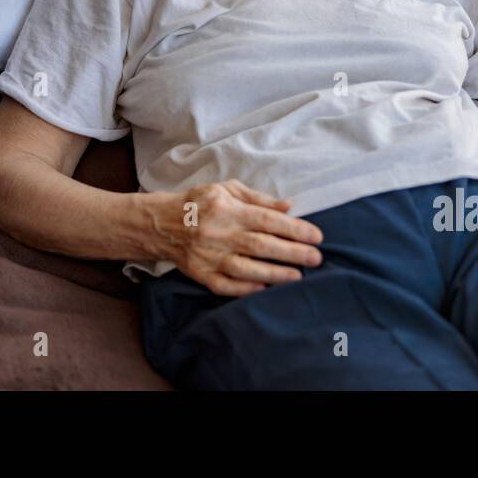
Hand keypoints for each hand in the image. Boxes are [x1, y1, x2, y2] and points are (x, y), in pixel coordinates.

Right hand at [155, 180, 323, 295]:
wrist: (160, 223)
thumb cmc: (199, 203)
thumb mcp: (227, 190)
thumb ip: (259, 199)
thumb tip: (289, 207)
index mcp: (227, 209)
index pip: (267, 220)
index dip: (294, 229)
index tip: (316, 236)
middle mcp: (218, 233)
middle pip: (261, 245)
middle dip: (292, 252)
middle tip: (316, 258)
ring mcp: (208, 256)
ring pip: (246, 268)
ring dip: (274, 273)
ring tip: (297, 276)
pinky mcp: (200, 274)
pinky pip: (226, 286)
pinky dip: (246, 288)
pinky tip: (266, 287)